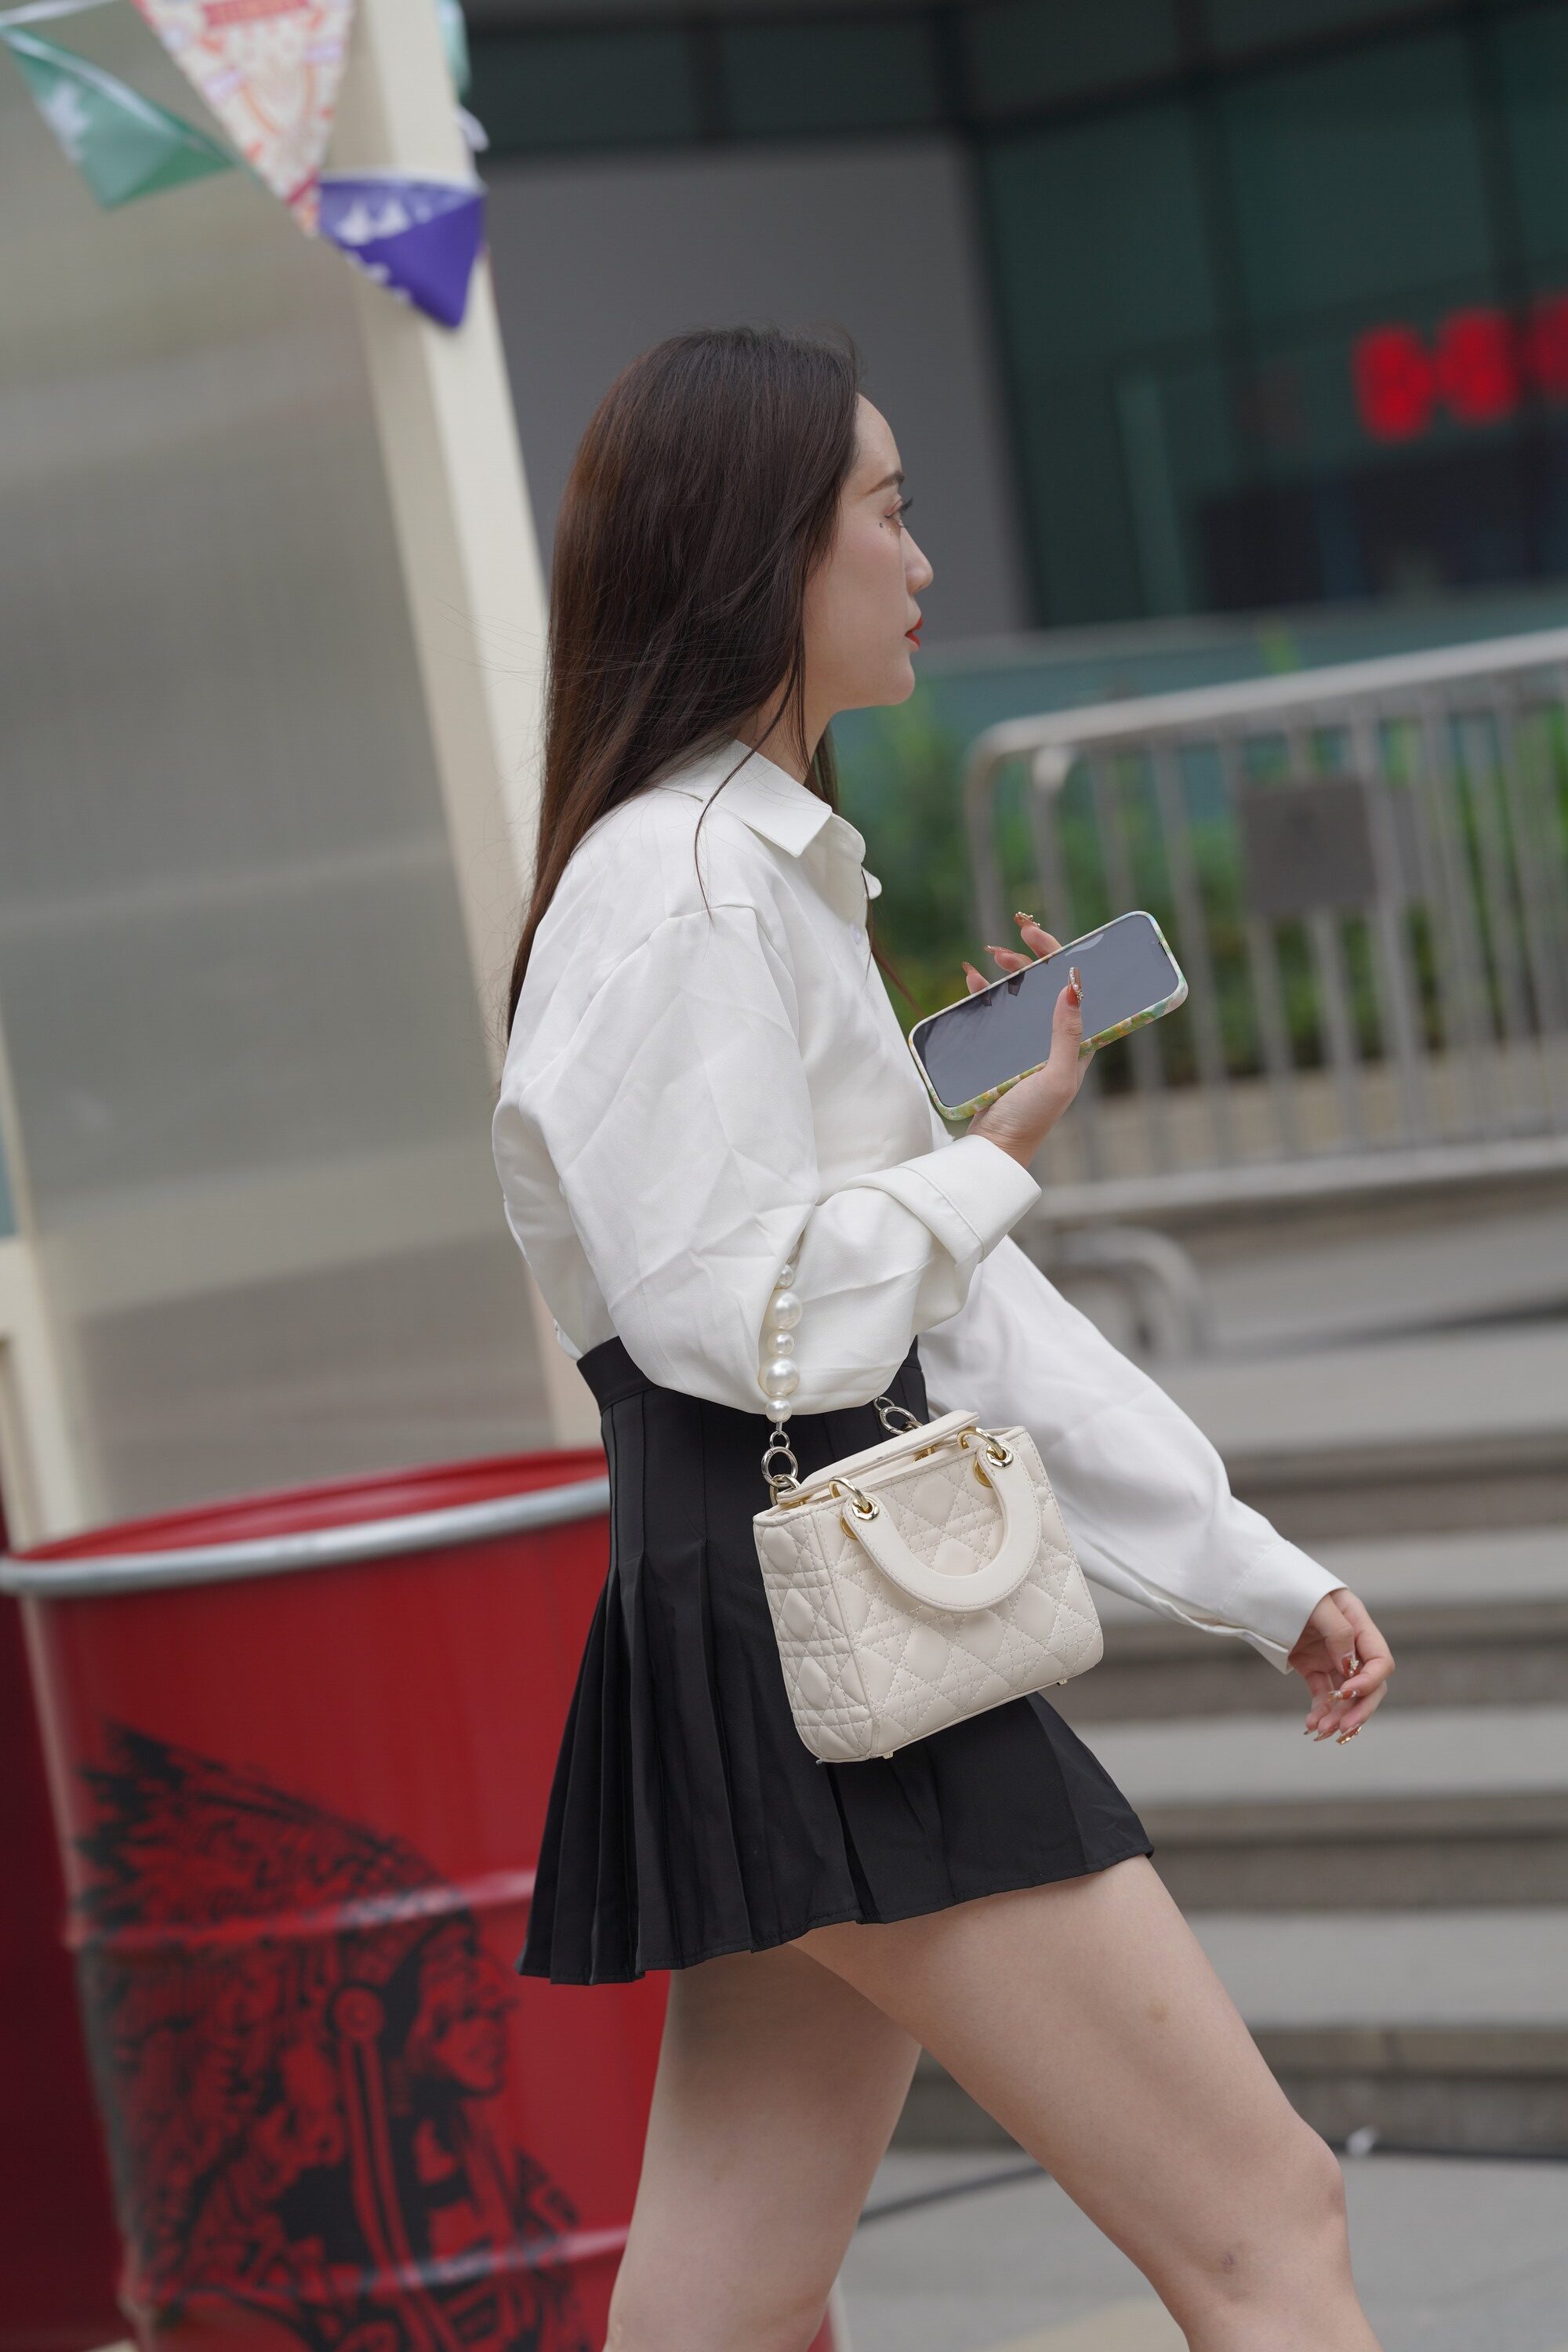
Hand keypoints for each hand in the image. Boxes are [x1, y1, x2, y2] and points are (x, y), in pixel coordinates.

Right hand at [965, 912, 1093, 1168]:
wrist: (994, 1148)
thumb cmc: (1031, 1118)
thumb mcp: (1056, 1076)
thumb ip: (1067, 1034)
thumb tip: (1073, 985)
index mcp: (1078, 1042)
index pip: (1077, 988)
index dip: (1063, 955)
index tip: (1041, 936)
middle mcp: (1055, 1038)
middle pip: (1048, 984)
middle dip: (1033, 955)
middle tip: (1016, 936)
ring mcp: (1027, 1043)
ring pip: (1021, 994)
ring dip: (1010, 970)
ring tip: (992, 954)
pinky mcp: (1002, 1051)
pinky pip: (996, 1013)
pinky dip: (986, 993)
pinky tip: (974, 980)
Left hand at [1288, 1586, 1394, 1742]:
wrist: (1259, 1585)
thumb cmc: (1291, 1587)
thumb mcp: (1318, 1604)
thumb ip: (1339, 1632)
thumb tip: (1350, 1666)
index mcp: (1359, 1624)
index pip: (1380, 1661)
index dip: (1370, 1682)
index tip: (1347, 1693)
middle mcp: (1350, 1645)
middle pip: (1369, 1685)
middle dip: (1359, 1708)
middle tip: (1344, 1728)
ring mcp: (1331, 1657)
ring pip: (1345, 1695)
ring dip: (1337, 1716)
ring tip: (1322, 1731)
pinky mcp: (1311, 1667)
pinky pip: (1323, 1695)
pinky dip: (1320, 1711)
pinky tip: (1312, 1725)